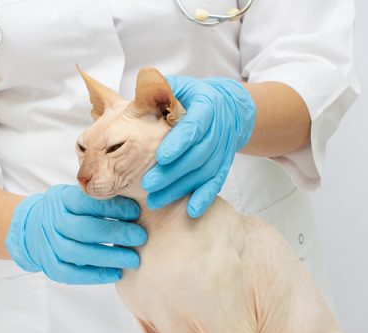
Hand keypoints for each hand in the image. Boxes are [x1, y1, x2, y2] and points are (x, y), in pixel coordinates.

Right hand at [5, 185, 146, 283]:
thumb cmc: (67, 210)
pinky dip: (95, 275)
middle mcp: (52, 221)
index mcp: (60, 199)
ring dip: (109, 257)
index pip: (87, 202)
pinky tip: (116, 274)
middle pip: (84, 229)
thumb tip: (138, 203)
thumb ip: (100, 198)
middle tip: (141, 237)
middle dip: (116, 233)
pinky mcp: (50, 265)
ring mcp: (48, 245)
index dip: (112, 207)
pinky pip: (71, 274)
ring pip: (78, 253)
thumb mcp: (76, 195)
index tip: (136, 212)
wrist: (32, 228)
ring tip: (133, 259)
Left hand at [141, 76, 255, 217]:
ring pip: (204, 172)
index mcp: (207, 107)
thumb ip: (161, 89)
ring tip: (155, 201)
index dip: (179, 143)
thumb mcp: (180, 86)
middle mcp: (218, 129)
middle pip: (197, 155)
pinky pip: (216, 182)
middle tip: (147, 185)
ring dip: (181, 188)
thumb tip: (139, 93)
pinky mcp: (224, 164)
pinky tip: (192, 212)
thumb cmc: (194, 96)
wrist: (228, 107)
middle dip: (172, 172)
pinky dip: (205, 197)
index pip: (194, 127)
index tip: (161, 157)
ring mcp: (223, 149)